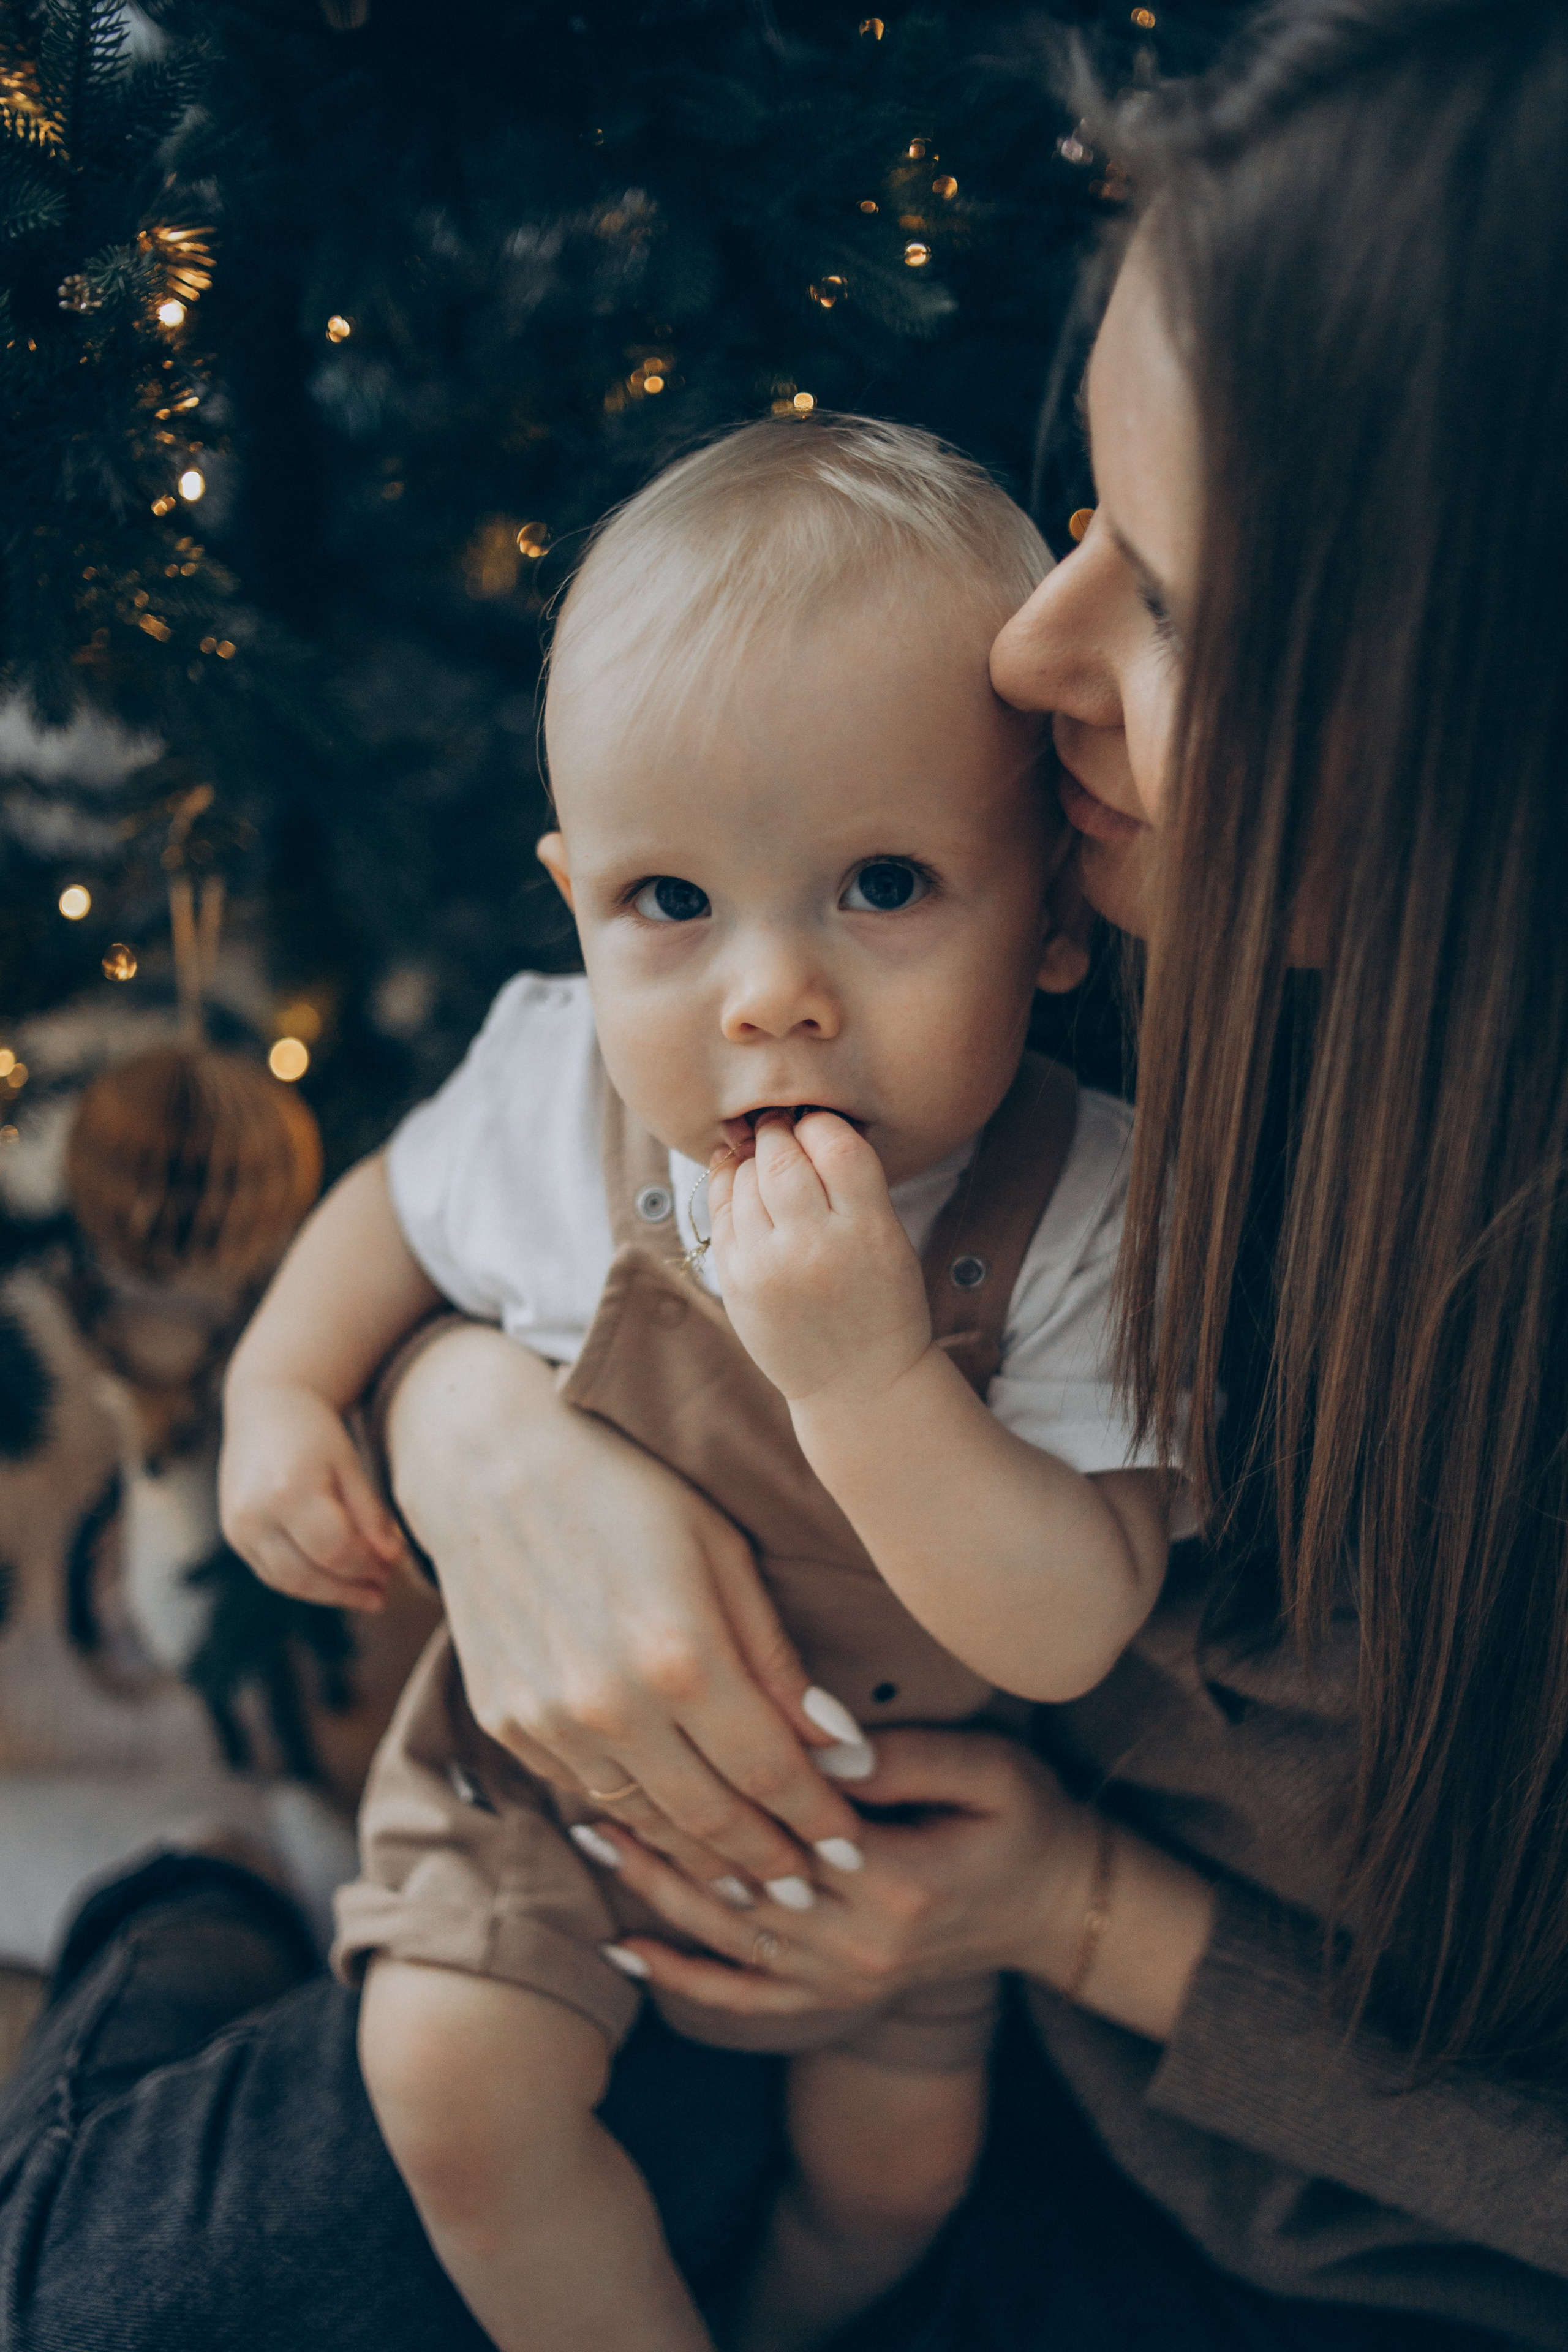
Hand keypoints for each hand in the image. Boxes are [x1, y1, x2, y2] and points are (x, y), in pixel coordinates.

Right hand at [219, 1379, 405, 1610]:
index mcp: (290, 1490)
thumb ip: (370, 1514)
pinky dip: (305, 1582)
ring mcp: (239, 1527)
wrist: (265, 1408)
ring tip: (364, 1592)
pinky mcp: (233, 1534)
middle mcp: (256, 1514)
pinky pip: (271, 1572)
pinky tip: (333, 1579)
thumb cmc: (315, 1433)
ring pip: (287, 1582)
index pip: (335, 1550)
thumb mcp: (349, 1465)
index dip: (367, 1566)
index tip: (393, 1568)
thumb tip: (393, 1560)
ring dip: (328, 1593)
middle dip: (349, 1589)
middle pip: (308, 1575)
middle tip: (382, 1592)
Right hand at [384, 1321, 879, 1898]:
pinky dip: (638, 1818)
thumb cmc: (628, 1492)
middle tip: (813, 1884)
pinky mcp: (508, 1726)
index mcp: (681, 1656)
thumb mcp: (723, 1552)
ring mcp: (550, 1724)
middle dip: (770, 1860)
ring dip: (705, 1854)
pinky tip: (674, 1822)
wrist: (489, 1468)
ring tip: (753, 1870)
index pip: (771, 1773)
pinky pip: (589, 1794)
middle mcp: (611, 1706)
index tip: (853, 1841)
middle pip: (712, 1819)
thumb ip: (775, 1658)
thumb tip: (838, 1743)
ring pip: (647, 1822)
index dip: (819, 1817)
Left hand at [580, 1730, 1097, 2018]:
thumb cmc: (1026, 1818)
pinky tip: (627, 1954)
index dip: (717, 1787)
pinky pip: (747, 1999)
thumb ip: (903, 1757)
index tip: (653, 1741)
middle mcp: (861, 1943)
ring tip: (594, 1841)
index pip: (785, 1827)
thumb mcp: (987, 1767)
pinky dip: (683, 1981)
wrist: (1060, 1908)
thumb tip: (815, 1746)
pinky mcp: (837, 1996)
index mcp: (898, 1878)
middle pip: (738, 1888)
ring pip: (729, 1941)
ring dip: (655, 1895)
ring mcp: (845, 1980)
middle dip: (660, 1840)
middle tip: (588, 1789)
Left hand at [707, 1111, 931, 1405]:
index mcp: (867, 1230)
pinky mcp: (737, 1282)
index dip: (820, 1122)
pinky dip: (728, 1185)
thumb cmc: (881, 1301)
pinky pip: (722, 1213)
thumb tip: (801, 1120)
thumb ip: (852, 1183)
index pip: (836, 1144)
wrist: (858, 1384)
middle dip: (778, 1131)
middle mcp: (814, 1247)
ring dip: (751, 1157)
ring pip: (745, 1180)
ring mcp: (768, 1267)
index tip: (816, 1121)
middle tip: (780, 1124)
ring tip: (763, 1153)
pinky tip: (737, 1174)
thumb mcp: (890, 1237)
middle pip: (783, 1156)